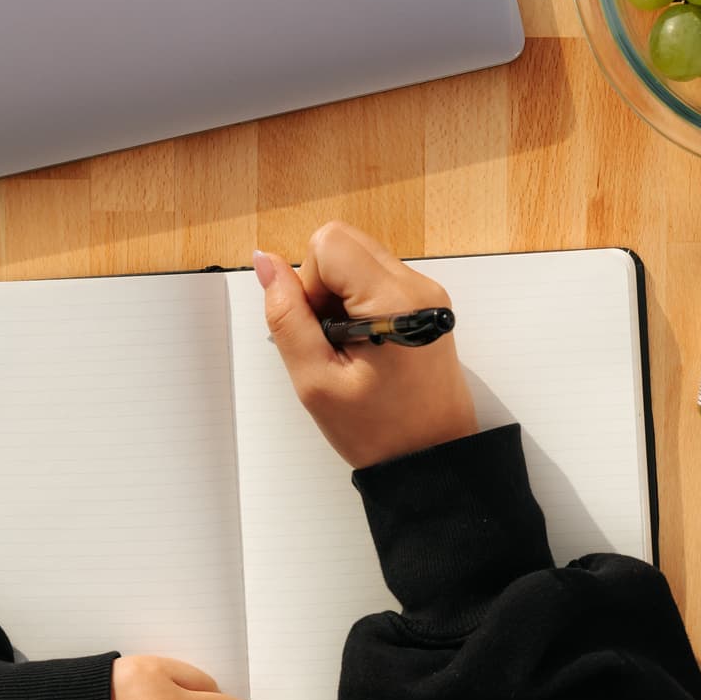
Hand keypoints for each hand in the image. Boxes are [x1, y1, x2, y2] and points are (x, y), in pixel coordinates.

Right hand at [255, 221, 477, 467]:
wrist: (433, 457)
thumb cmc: (380, 431)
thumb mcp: (316, 381)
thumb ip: (287, 315)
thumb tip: (267, 262)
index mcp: (394, 300)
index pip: (330, 242)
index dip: (310, 282)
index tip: (321, 329)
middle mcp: (418, 285)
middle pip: (345, 242)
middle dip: (324, 285)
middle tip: (332, 340)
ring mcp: (427, 291)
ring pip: (359, 258)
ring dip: (340, 295)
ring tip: (350, 347)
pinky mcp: (427, 302)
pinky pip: (377, 278)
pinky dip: (359, 303)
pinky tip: (366, 345)